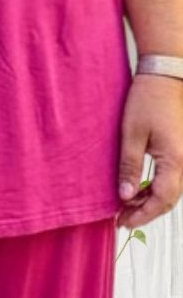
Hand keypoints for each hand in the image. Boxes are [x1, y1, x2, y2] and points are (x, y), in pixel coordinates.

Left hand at [116, 73, 182, 230]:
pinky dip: (155, 189)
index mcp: (175, 159)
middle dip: (145, 212)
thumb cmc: (147, 100)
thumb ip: (129, 167)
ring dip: (150, 202)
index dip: (142, 215)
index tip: (122, 221)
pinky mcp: (181, 151)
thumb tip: (126, 196)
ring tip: (126, 206)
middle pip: (169, 200)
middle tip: (121, 218)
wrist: (165, 75)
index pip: (161, 200)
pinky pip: (172, 178)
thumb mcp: (131, 135)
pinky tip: (138, 190)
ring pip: (171, 191)